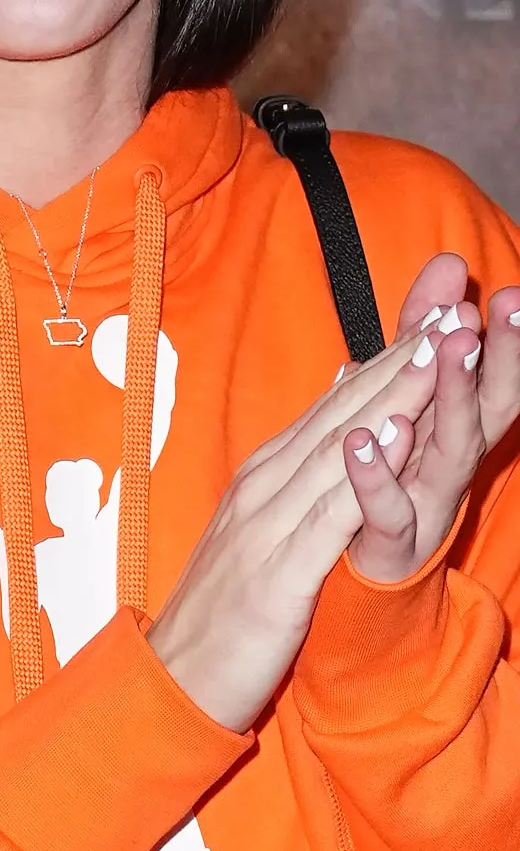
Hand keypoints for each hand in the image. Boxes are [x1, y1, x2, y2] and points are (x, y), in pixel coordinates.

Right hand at [149, 300, 445, 731]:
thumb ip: (297, 469)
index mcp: (263, 476)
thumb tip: (336, 399)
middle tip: (453, 307)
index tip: (438, 312)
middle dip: (403, 359)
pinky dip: (366, 471)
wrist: (174, 675)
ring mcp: (268, 526)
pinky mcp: (280, 573)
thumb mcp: (258, 527)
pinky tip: (398, 437)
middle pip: (343, 413)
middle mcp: (264, 487)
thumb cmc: (222, 606)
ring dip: (395, 398)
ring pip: (341, 451)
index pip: (336, 406)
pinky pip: (330, 514)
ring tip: (441, 352)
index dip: (390, 358)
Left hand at [343, 258, 519, 582]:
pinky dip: (375, 475)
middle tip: (508, 304)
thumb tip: (446, 267)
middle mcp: (447, 467)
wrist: (346, 583)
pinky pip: (384, 511)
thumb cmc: (382, 484)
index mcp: (450, 432)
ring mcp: (423, 507)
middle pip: (483, 407)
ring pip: (448, 452)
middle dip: (499, 356)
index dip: (502, 338)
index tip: (506, 289)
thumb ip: (417, 337)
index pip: (485, 379)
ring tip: (450, 348)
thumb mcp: (402, 400)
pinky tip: (364, 438)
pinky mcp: (387, 546)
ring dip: (452, 397)